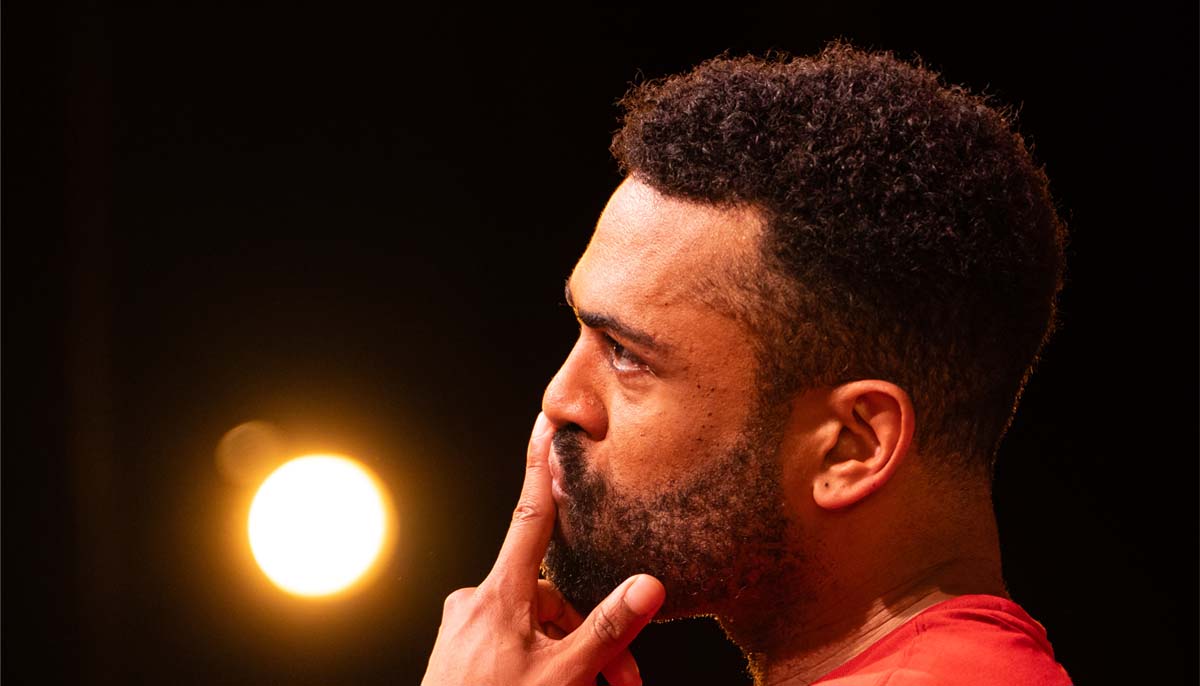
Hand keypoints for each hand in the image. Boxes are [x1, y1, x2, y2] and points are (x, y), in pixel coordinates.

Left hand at [421, 413, 665, 685]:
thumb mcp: (561, 677)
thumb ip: (607, 629)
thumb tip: (649, 584)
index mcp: (499, 596)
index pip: (531, 519)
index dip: (542, 470)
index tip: (545, 424)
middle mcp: (477, 603)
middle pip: (553, 600)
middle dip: (593, 641)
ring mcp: (465, 630)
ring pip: (538, 631)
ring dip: (574, 663)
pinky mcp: (460, 654)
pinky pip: (514, 647)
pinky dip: (544, 668)